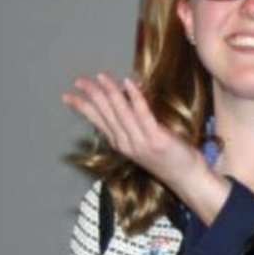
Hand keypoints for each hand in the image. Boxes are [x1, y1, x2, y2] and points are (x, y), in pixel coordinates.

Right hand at [62, 72, 228, 222]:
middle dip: (92, 94)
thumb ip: (133, 122)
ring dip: (110, 92)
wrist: (187, 177)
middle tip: (79, 80)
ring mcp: (140, 142)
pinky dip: (135, 97)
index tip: (67, 95)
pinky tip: (128, 82)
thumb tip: (126, 96)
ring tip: (100, 77)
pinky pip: (143, 114)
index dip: (82, 106)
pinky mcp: (156, 139)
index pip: (97, 120)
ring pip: (121, 112)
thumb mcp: (143, 140)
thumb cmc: (168, 157)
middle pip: (105, 113)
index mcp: (120, 142)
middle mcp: (126, 142)